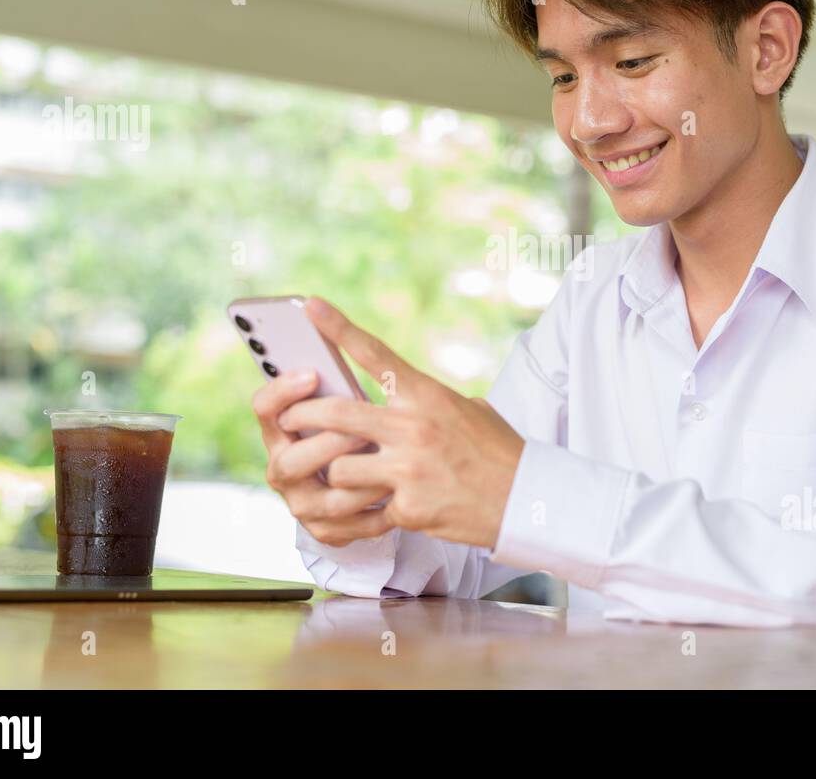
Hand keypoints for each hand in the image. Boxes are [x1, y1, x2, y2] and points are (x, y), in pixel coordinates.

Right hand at [253, 370, 393, 547]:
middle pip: (290, 460)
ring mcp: (301, 501)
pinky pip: (348, 525)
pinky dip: (375, 511)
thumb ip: (338, 381)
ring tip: (390, 465)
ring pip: (323, 498)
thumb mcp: (349, 401)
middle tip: (361, 429)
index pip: (265, 407)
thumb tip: (334, 326)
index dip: (283, 391)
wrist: (371, 478)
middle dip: (327, 443)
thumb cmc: (360, 427)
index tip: (313, 373)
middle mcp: (283, 466)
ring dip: (358, 480)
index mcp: (280, 428)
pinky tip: (397, 495)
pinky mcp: (325, 529)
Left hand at [275, 296, 525, 549]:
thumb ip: (427, 401)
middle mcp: (414, 428)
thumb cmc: (498, 450)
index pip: (375, 355)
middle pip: (335, 415)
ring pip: (339, 466)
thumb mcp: (467, 409)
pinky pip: (366, 508)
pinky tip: (380, 509)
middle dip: (302, 417)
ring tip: (341, 476)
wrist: (526, 498)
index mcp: (428, 396)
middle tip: (289, 420)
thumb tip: (398, 393)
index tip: (311, 306)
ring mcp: (410, 470)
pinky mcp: (409, 507)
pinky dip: (368, 510)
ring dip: (335, 472)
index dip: (338, 328)